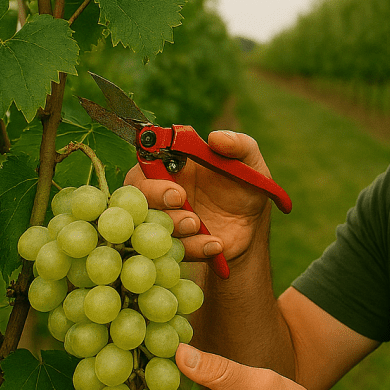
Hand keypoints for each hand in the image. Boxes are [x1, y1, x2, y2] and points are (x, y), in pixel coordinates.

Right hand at [124, 130, 274, 263]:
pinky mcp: (175, 243)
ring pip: (151, 224)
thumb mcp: (250, 163)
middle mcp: (161, 191)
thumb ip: (239, 145)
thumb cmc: (245, 186)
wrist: (252, 225)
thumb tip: (216, 138)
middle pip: (137, 193)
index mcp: (173, 164)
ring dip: (173, 224)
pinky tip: (215, 244)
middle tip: (181, 200)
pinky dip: (193, 248)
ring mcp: (166, 219)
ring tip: (197, 224)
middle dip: (156, 197)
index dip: (152, 173)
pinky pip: (173, 251)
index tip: (175, 184)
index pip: (145, 162)